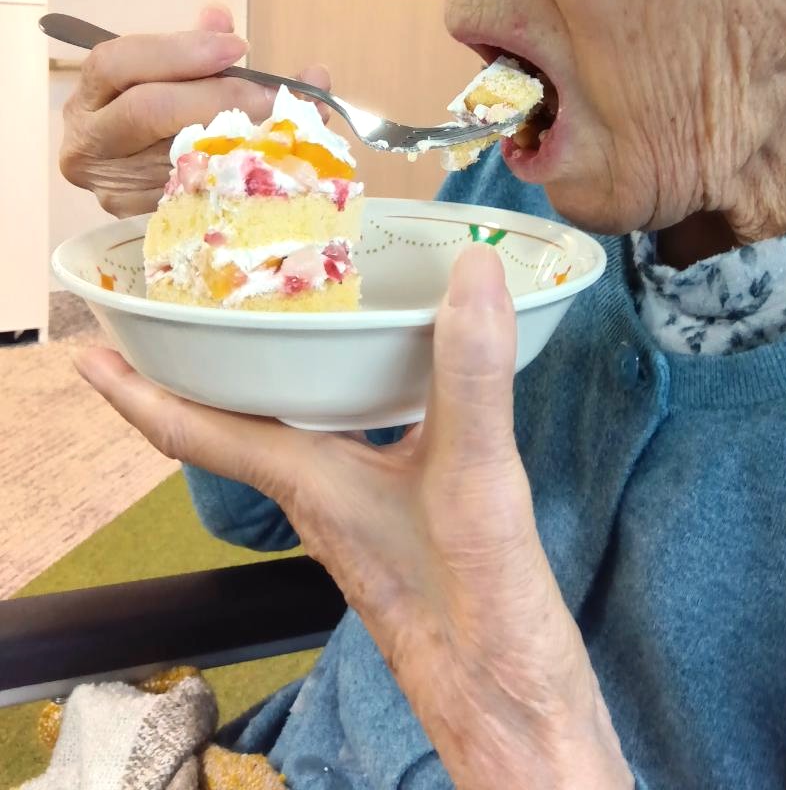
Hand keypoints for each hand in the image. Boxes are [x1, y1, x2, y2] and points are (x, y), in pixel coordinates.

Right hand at [59, 4, 329, 217]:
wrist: (138, 172)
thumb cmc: (158, 110)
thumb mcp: (171, 73)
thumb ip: (196, 46)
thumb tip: (221, 17)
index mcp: (88, 95)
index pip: (118, 63)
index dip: (179, 51)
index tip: (237, 46)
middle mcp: (89, 143)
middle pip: (149, 110)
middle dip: (219, 96)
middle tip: (274, 93)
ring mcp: (113, 188)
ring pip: (180, 155)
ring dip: (246, 135)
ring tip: (294, 119)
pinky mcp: (144, 218)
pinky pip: (199, 190)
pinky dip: (243, 170)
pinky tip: (280, 156)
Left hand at [76, 245, 631, 789]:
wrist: (510, 699)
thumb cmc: (473, 609)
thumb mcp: (472, 481)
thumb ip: (469, 375)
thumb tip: (471, 269)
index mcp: (307, 481)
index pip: (194, 429)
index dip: (136, 390)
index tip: (91, 351)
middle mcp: (316, 494)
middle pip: (231, 422)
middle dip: (197, 368)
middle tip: (185, 305)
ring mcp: (354, 510)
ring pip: (287, 429)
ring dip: (262, 380)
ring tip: (269, 322)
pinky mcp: (396, 519)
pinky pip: (340, 439)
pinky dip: (334, 396)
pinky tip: (378, 375)